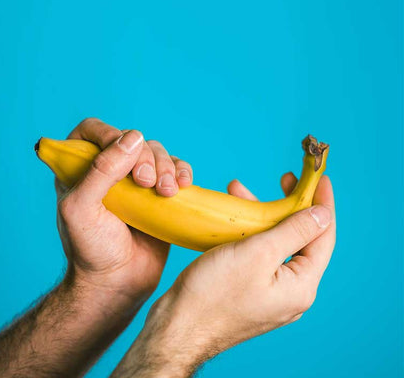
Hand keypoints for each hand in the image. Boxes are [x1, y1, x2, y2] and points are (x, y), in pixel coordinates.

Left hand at [56, 118, 193, 303]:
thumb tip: (133, 138)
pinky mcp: (160, 194)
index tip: (122, 152)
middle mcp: (109, 170)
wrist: (117, 283)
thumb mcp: (81, 209)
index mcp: (81, 168)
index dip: (109, 133)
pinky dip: (182, 172)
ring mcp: (136, 182)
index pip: (93, 130)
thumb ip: (100, 170)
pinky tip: (182, 187)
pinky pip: (175, 170)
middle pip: (132, 140)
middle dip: (144, 157)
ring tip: (166, 193)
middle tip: (145, 183)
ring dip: (166, 167)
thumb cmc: (91, 249)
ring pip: (157, 153)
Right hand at [112, 174, 335, 376]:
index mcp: (301, 286)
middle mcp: (291, 292)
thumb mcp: (258, 253)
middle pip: (300, 239)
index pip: (322, 237)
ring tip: (240, 191)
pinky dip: (250, 232)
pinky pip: (259, 254)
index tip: (320, 177)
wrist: (178, 325)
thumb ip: (294, 231)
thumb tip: (323, 215)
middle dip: (289, 205)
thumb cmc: (214, 292)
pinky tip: (233, 218)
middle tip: (284, 179)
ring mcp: (270, 292)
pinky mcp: (250, 290)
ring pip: (276, 244)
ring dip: (262, 216)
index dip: (322, 203)